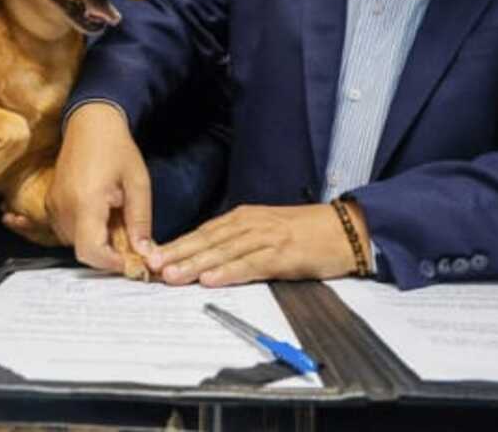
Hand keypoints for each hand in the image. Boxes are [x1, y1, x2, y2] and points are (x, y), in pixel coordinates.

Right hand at [48, 103, 152, 271]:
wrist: (90, 123)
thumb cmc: (117, 149)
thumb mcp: (138, 184)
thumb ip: (140, 222)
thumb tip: (145, 255)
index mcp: (85, 202)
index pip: (90, 252)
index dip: (112, 263)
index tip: (132, 260)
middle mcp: (63, 208)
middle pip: (84, 250)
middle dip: (109, 251)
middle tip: (130, 234)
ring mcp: (53, 206)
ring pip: (76, 242)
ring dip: (97, 239)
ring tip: (116, 215)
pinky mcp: (50, 204)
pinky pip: (68, 230)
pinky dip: (86, 229)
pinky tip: (102, 211)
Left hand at [147, 202, 370, 285]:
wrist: (345, 229)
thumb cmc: (305, 232)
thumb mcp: (267, 230)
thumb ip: (239, 241)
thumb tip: (208, 258)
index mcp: (245, 217)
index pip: (204, 231)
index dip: (178, 244)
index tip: (154, 256)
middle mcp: (251, 224)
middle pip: (208, 240)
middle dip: (178, 253)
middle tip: (152, 266)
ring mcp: (266, 237)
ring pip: (224, 252)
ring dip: (196, 264)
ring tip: (172, 275)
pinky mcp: (283, 254)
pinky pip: (251, 264)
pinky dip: (230, 272)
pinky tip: (211, 280)